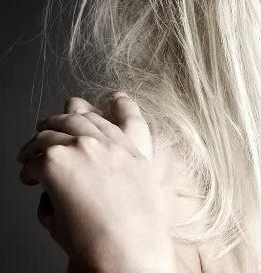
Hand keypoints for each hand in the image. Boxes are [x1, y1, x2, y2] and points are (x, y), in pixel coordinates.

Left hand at [17, 92, 175, 272]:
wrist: (128, 249)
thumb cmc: (137, 234)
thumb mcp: (144, 195)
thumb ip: (122, 175)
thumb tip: (91, 176)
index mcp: (135, 152)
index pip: (128, 115)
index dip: (120, 104)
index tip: (114, 99)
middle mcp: (110, 143)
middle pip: (81, 116)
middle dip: (64, 117)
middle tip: (50, 126)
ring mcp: (84, 148)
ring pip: (51, 131)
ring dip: (38, 142)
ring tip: (28, 155)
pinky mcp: (57, 162)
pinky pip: (33, 159)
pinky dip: (28, 169)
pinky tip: (28, 179)